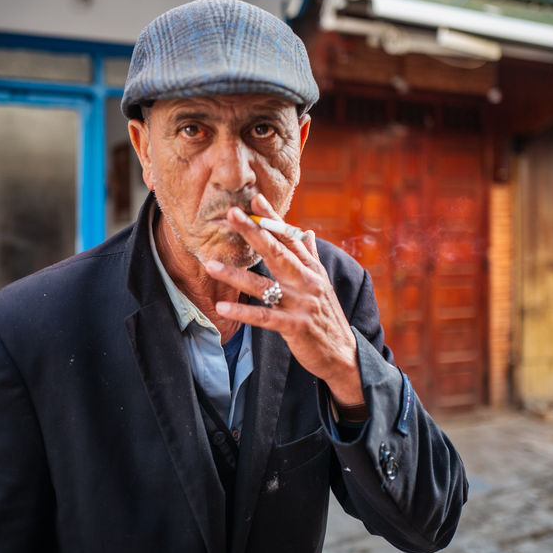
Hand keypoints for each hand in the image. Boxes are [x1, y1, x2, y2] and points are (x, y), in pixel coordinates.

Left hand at [204, 194, 363, 406]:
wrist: (342, 354)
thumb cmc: (326, 316)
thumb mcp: (321, 283)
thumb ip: (310, 256)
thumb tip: (306, 231)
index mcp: (311, 269)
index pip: (290, 238)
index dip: (272, 218)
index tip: (254, 199)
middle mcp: (307, 282)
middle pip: (277, 252)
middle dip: (253, 232)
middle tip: (231, 214)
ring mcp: (301, 304)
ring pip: (264, 286)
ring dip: (235, 275)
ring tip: (210, 264)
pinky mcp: (295, 327)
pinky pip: (264, 317)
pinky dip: (242, 313)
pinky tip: (222, 307)